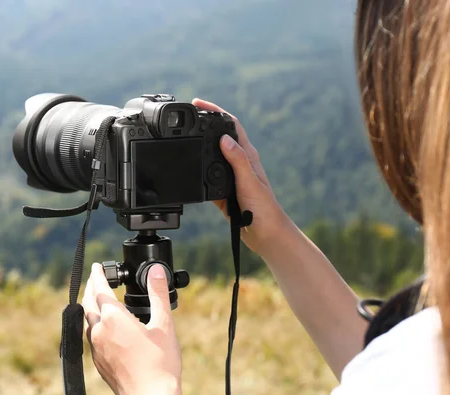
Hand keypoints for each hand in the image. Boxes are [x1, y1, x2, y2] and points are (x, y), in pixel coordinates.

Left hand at [83, 263, 181, 394]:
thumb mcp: (164, 324)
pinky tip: (105, 326)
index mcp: (114, 319)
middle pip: (88, 302)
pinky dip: (95, 322)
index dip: (98, 275)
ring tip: (98, 298)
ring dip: (91, 304)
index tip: (98, 266)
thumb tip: (155, 270)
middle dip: (92, 287)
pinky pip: (90, 335)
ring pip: (88, 319)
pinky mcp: (98, 362)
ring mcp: (96, 348)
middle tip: (97, 277)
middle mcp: (99, 332)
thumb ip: (158, 294)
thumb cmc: (160, 364)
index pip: (100, 289)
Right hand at [193, 98, 290, 255]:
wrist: (266, 234)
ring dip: (200, 146)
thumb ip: (237, 160)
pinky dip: (198, 172)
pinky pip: (207, 178)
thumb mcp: (249, 181)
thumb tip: (224, 139)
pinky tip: (189, 170)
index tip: (199, 104)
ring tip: (184, 138)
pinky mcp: (223, 191)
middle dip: (205, 124)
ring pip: (212, 156)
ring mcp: (231, 177)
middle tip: (187, 117)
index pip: (231, 125)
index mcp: (248, 155)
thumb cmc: (265, 208)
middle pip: (219, 137)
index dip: (216, 111)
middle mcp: (239, 163)